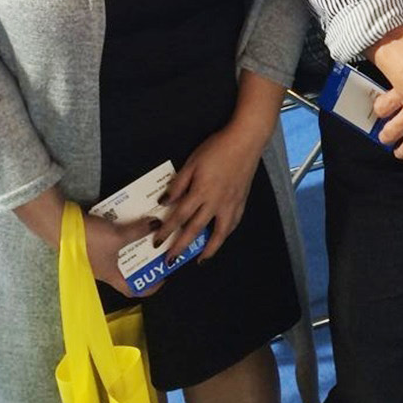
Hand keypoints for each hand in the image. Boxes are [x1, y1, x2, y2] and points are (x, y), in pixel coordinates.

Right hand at [83, 212, 157, 298]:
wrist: (60, 225)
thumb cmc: (88, 239)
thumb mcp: (118, 235)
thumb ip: (138, 231)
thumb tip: (156, 225)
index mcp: (110, 275)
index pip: (131, 290)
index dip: (148, 287)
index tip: (162, 277)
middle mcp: (103, 269)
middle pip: (128, 268)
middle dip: (144, 257)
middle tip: (157, 245)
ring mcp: (95, 255)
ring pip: (120, 251)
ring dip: (133, 241)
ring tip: (146, 228)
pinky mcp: (90, 242)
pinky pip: (110, 239)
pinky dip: (121, 231)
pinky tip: (127, 218)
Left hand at [154, 126, 261, 262]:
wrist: (246, 140)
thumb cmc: (216, 148)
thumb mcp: (192, 162)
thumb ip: (179, 184)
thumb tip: (165, 202)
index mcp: (201, 192)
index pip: (179, 217)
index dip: (166, 231)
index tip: (157, 243)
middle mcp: (216, 203)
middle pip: (196, 229)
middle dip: (181, 246)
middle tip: (171, 261)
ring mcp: (231, 204)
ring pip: (219, 233)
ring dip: (209, 249)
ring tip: (200, 260)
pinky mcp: (242, 201)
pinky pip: (233, 223)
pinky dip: (225, 234)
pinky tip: (221, 237)